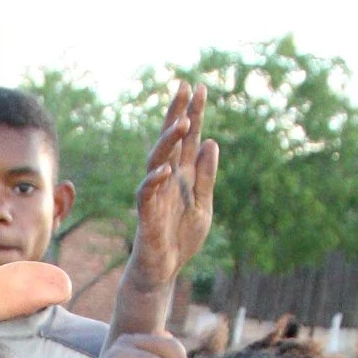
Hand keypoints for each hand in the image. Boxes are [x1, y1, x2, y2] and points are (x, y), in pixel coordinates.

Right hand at [125, 82, 217, 292]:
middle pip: (170, 140)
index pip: (188, 138)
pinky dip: (155, 180)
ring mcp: (155, 193)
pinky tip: (166, 169)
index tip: (199, 87)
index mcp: (183, 174)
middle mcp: (167, 178)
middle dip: (177, 113)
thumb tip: (210, 142)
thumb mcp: (203, 204)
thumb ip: (205, 176)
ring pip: (157, 160)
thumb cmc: (181, 239)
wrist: (164, 270)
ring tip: (183, 123)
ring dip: (169, 141)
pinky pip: (147, 193)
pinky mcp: (146, 213)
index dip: (194, 113)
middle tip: (185, 87)